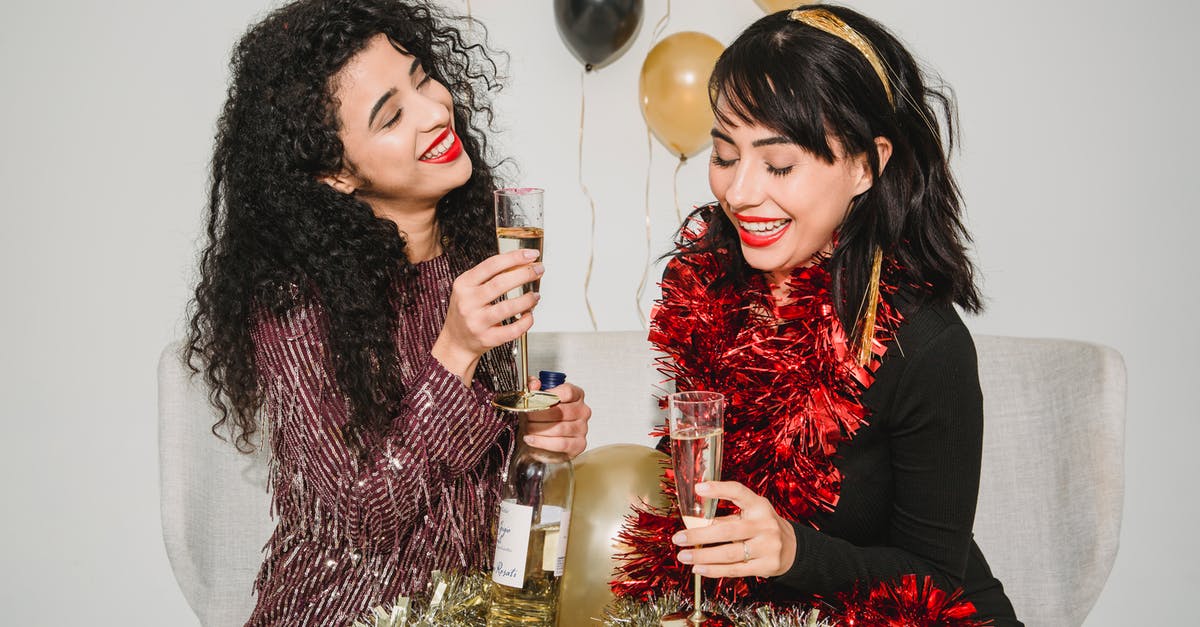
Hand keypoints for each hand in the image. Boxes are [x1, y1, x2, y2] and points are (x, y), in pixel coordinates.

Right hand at [432, 249, 543, 382]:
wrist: (456, 341)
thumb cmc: (467, 311)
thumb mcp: (470, 288)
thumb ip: (490, 275)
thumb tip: (521, 263)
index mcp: (464, 284)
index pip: (491, 265)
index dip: (514, 257)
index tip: (531, 255)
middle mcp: (468, 302)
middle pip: (500, 283)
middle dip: (525, 274)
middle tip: (539, 270)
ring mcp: (477, 322)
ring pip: (508, 308)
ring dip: (527, 299)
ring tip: (535, 295)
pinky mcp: (487, 339)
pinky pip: (512, 330)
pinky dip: (526, 322)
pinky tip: (529, 315)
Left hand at [522, 378, 589, 458]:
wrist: (542, 439)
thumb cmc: (542, 418)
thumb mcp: (536, 398)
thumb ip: (532, 387)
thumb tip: (534, 384)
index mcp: (576, 395)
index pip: (568, 392)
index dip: (549, 395)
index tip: (535, 399)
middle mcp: (582, 411)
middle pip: (560, 411)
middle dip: (538, 414)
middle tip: (526, 415)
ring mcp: (582, 428)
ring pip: (559, 428)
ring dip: (538, 429)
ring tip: (528, 428)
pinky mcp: (579, 444)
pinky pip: (560, 443)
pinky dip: (542, 442)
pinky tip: (532, 439)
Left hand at [671, 481, 796, 577]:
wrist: (792, 549)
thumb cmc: (763, 527)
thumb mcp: (751, 514)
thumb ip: (727, 516)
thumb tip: (695, 523)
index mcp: (759, 506)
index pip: (739, 492)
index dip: (719, 489)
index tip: (699, 488)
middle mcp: (765, 525)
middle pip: (727, 531)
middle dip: (698, 535)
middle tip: (678, 538)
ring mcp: (767, 546)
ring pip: (728, 553)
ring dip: (702, 555)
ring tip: (683, 556)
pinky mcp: (766, 566)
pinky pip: (735, 569)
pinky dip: (714, 570)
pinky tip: (698, 568)